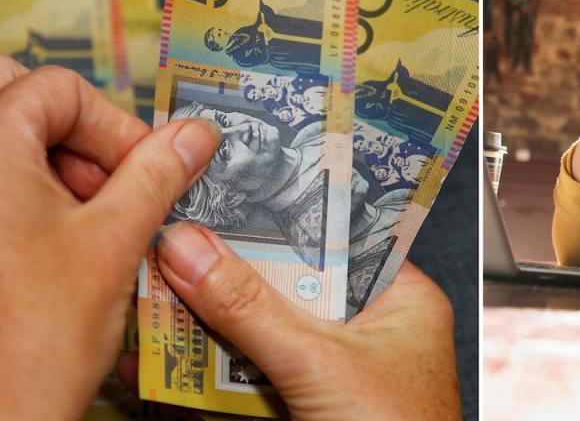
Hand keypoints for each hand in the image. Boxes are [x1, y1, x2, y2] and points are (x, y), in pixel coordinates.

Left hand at [0, 58, 219, 418]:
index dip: (112, 125)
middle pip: (16, 101)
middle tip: (107, 181)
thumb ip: (157, 174)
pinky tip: (59, 246)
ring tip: (89, 225)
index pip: (55, 89)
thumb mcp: (116, 242)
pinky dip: (29, 198)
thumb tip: (195, 135)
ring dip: (53, 168)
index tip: (145, 167)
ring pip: (4, 144)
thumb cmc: (35, 341)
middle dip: (71, 133)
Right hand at [119, 222, 459, 419]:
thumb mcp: (318, 363)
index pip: (334, 237)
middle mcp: (372, 328)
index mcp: (401, 298)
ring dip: (213, 326)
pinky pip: (257, 378)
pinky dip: (214, 375)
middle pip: (290, 285)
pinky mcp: (308, 407)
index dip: (276, 218)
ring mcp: (338, 371)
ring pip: (266, 333)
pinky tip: (169, 363)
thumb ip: (252, 308)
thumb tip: (191, 251)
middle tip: (174, 250)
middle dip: (230, 276)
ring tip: (156, 298)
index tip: (221, 200)